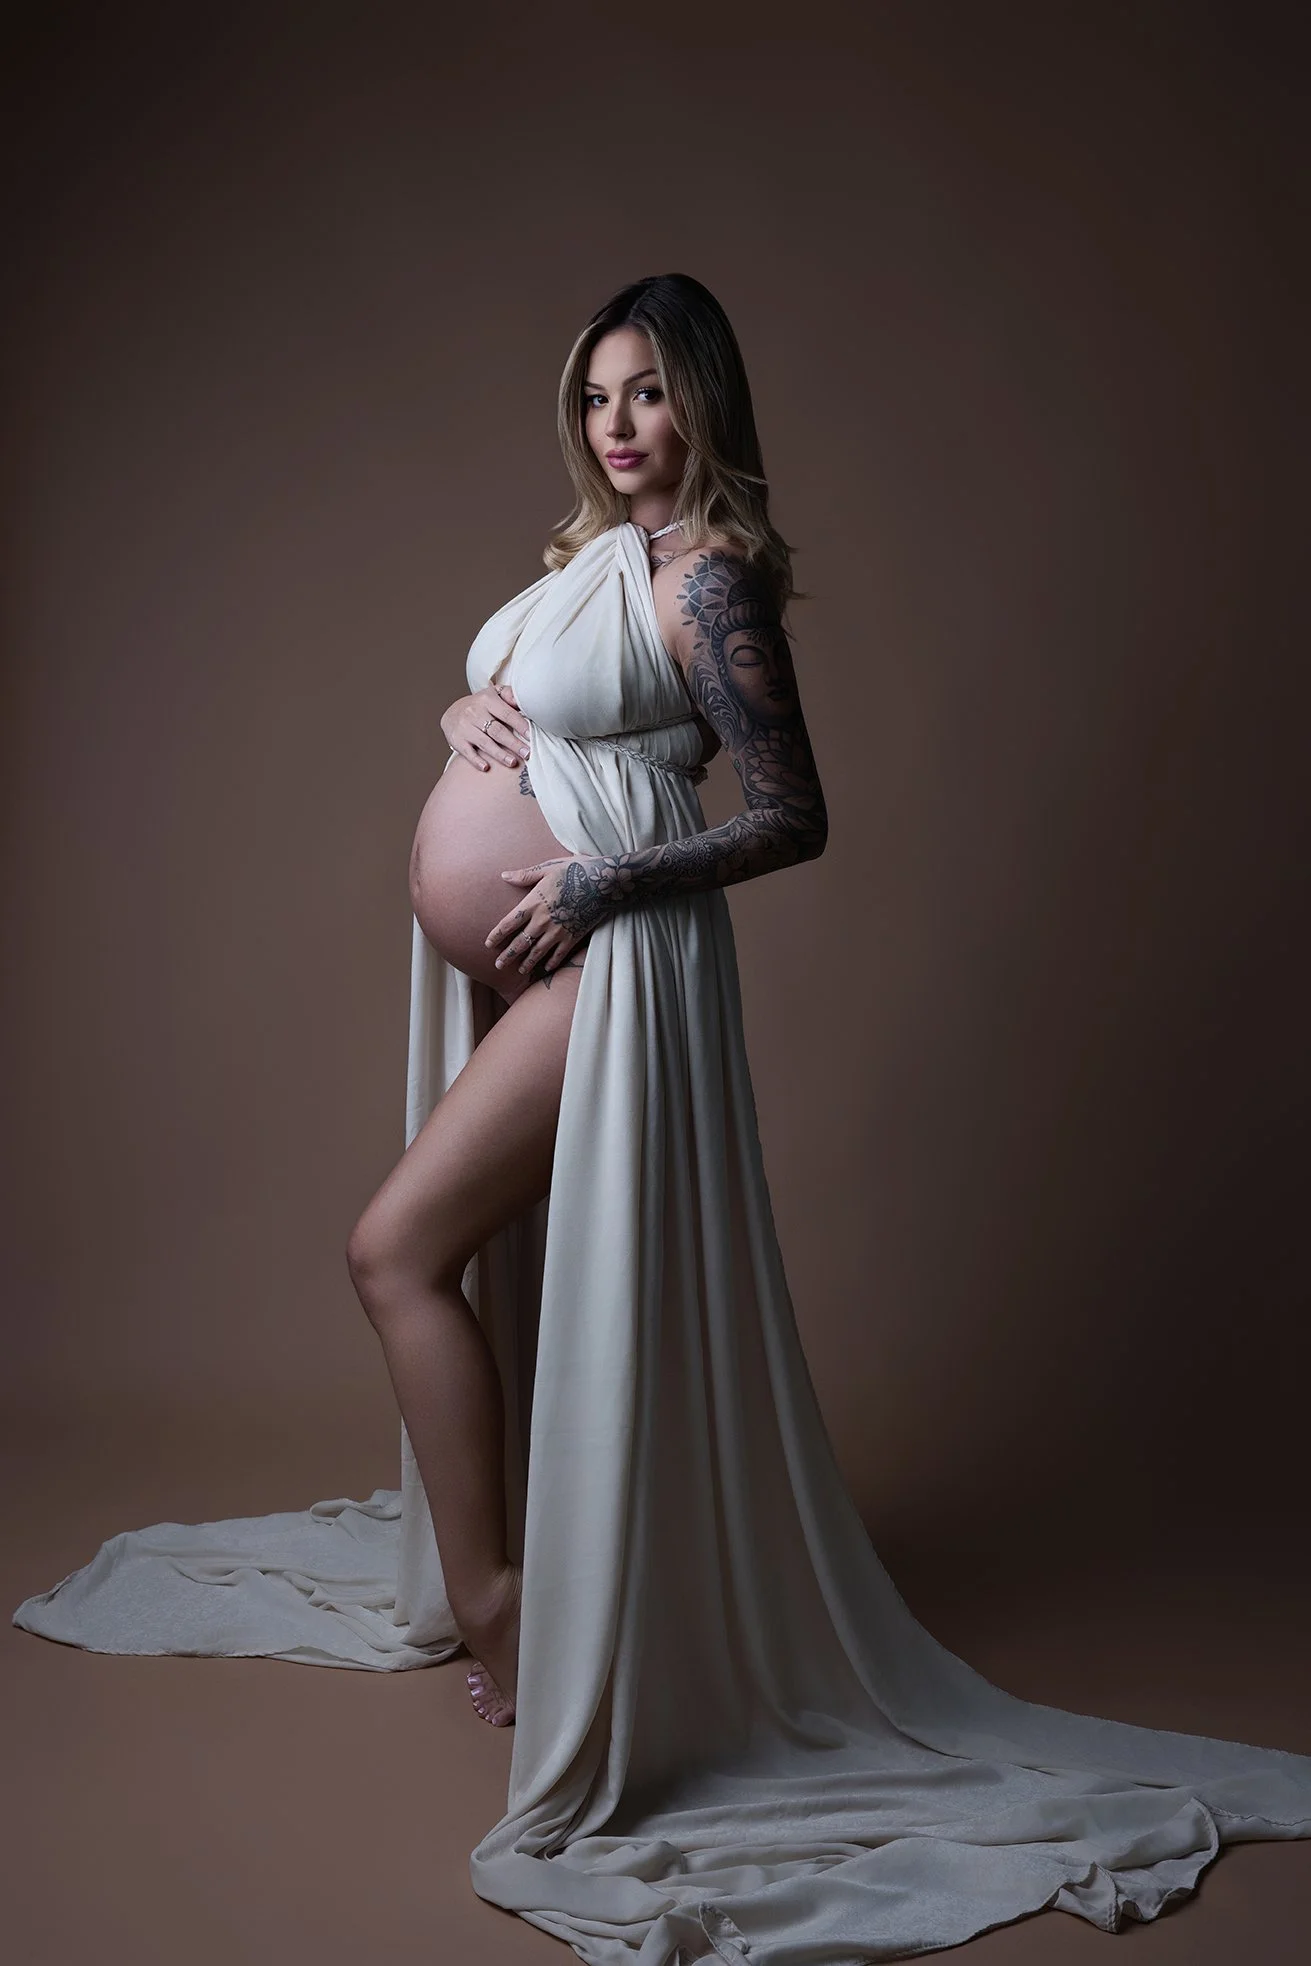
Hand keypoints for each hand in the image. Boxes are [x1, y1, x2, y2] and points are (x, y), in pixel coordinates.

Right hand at [441, 681, 529, 771]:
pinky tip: (486, 768)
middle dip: (514, 743)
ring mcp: (464, 727)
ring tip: (513, 762)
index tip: (531, 736)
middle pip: (497, 731)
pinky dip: (476, 760)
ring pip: (485, 743)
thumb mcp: (493, 694)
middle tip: (527, 754)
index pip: (507, 714)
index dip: (520, 725)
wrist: (452, 712)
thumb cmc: (480, 706)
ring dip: (500, 754)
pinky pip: (467, 752)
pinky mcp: (456, 740)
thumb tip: (524, 700)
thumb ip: (509, 695)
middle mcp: (474, 713)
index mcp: (487, 700)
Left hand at [486, 854, 613, 975]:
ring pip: (537, 952)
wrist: (604, 882)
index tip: (488, 944)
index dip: (497, 935)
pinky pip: (559, 954)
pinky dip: (552, 962)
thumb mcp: (549, 867)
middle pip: (520, 942)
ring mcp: (558, 931)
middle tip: (498, 965)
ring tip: (520, 970)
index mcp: (534, 902)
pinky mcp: (573, 936)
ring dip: (527, 962)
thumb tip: (504, 875)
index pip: (509, 923)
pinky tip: (546, 968)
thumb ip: (525, 875)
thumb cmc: (576, 870)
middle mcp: (543, 920)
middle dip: (508, 955)